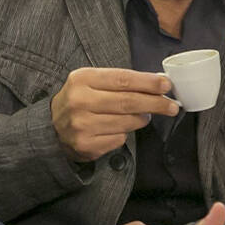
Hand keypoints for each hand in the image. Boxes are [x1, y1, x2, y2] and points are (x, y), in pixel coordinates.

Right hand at [50, 68, 177, 161]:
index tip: (166, 85)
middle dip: (155, 103)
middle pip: (128, 102)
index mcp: (82, 79)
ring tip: (143, 115)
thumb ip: (120, 81)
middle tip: (172, 106)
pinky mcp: (86, 145)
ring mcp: (82, 125)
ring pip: (127, 122)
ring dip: (142, 119)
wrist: (51, 128)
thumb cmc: (80, 101)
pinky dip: (125, 133)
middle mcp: (80, 101)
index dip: (148, 83)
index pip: (123, 79)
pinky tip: (118, 129)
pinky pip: (119, 139)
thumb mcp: (91, 82)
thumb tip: (157, 84)